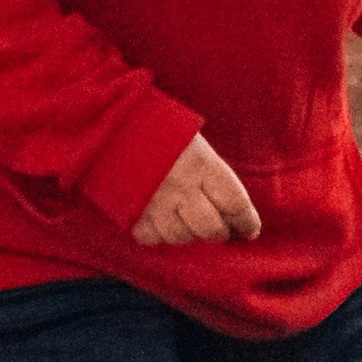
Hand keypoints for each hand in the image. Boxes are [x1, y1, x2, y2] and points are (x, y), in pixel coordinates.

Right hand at [133, 134, 261, 245]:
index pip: (236, 203)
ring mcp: (156, 201)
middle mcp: (182, 186)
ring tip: (187, 221)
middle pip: (211, 228)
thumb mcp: (194, 144)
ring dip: (188, 234)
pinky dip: (158, 233)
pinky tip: (160, 220)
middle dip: (219, 233)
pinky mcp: (132, 211)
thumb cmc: (159, 130)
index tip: (250, 230)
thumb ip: (212, 175)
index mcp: (202, 164)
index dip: (247, 222)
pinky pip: (152, 237)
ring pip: (182, 237)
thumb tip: (232, 209)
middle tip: (220, 229)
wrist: (111, 123)